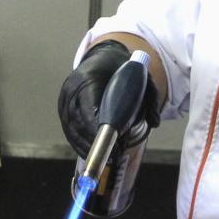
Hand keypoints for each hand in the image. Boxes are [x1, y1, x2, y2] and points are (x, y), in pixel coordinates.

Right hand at [57, 39, 158, 157]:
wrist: (101, 59)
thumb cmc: (120, 68)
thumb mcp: (139, 75)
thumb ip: (149, 95)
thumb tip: (154, 122)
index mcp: (86, 78)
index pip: (89, 107)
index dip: (98, 129)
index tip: (113, 143)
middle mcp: (71, 90)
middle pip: (79, 123)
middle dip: (96, 143)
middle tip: (115, 156)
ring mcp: (64, 102)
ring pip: (73, 131)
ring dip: (88, 148)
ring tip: (107, 159)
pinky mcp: (63, 111)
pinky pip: (70, 133)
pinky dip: (81, 145)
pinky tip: (94, 154)